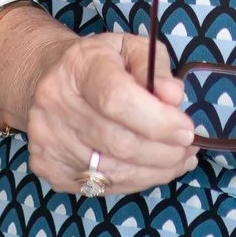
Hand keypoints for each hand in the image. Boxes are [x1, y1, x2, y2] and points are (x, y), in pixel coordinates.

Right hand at [0, 27, 198, 198]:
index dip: (157, 121)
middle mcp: (55, 103)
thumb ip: (156, 68)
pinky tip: (150, 169)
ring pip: (112, 172)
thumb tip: (174, 96)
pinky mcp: (48, 167)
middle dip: (164, 152)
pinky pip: (100, 187)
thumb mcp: (131, 49)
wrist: (49, 78)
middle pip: (118, 143)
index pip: (117, 99)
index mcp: (79, 66)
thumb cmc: (101, 63)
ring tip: (178, 161)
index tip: (187, 130)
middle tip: (188, 149)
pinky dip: (133, 183)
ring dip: (154, 172)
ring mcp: (47, 139)